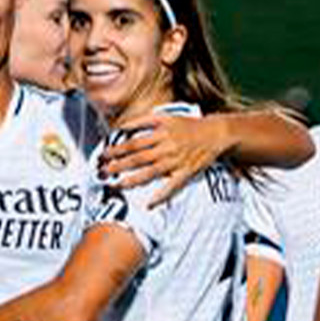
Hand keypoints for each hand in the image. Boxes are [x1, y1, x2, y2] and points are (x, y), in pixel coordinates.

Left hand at [100, 112, 229, 207]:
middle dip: (118, 165)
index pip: (133, 141)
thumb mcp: (167, 116)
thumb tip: (124, 128)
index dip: (117, 148)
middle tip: (103, 171)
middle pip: (137, 157)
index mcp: (161, 131)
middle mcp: (166, 146)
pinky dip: (160, 196)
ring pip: (150, 172)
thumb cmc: (189, 125)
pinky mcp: (186, 172)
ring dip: (132, 180)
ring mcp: (176, 160)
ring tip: (117, 185)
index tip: (104, 154)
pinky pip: (171, 187)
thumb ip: (144, 121)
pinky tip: (148, 204)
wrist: (216, 132)